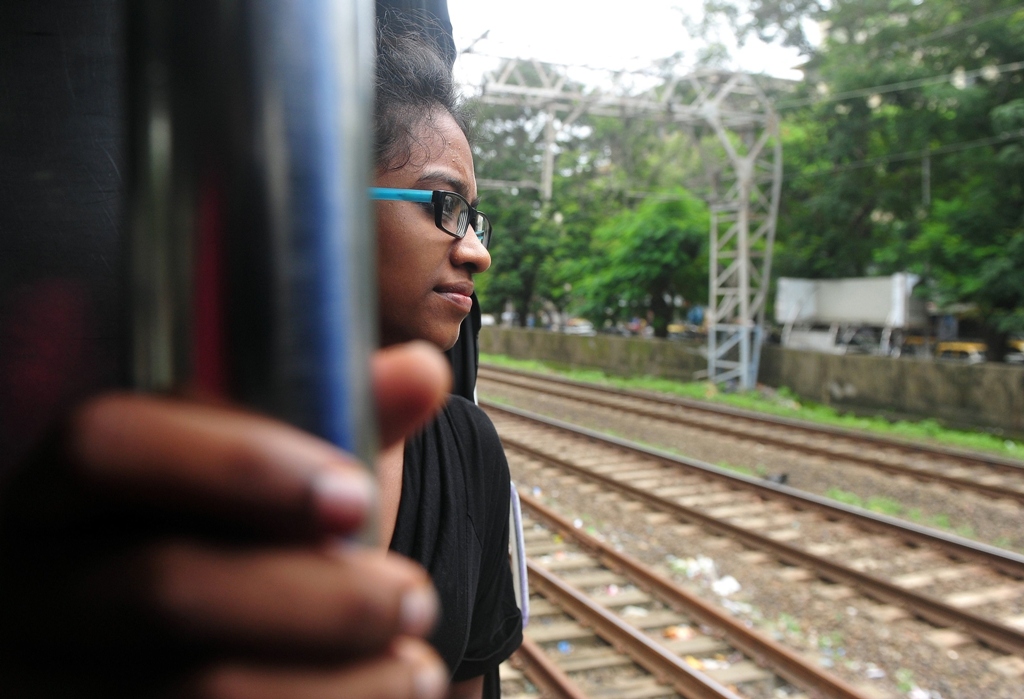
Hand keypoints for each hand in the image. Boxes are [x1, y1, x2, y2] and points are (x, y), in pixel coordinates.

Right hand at [0, 341, 451, 698]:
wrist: (217, 646)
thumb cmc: (247, 542)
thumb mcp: (282, 474)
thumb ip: (341, 416)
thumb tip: (418, 371)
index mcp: (64, 486)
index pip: (109, 444)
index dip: (233, 463)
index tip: (350, 494)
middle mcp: (34, 582)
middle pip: (161, 589)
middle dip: (315, 597)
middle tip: (414, 599)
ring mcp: (48, 677)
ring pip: (191, 689)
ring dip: (330, 680)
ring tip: (416, 666)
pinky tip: (379, 696)